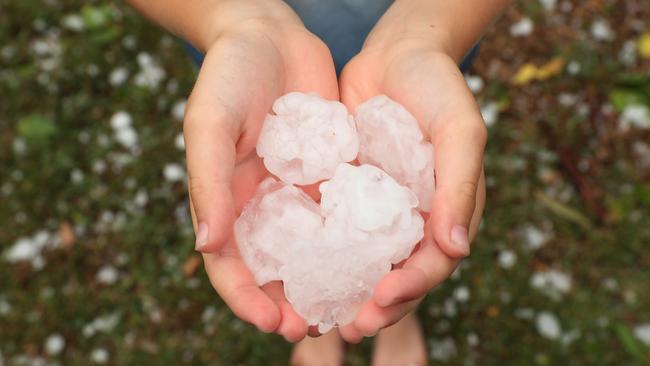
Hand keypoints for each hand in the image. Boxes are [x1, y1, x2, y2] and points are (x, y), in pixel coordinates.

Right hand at [183, 5, 338, 341]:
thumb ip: (209, 182)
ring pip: (312, 251)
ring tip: (352, 306)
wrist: (268, 34)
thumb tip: (208, 247)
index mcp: (225, 203)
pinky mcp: (328, 175)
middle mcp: (261, 207)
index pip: (230, 267)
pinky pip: (341, 214)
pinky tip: (377, 258)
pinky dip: (354, 240)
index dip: (246, 299)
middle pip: (274, 270)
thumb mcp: (210, 124)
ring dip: (327, 282)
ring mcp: (296, 194)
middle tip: (318, 327)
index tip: (271, 322)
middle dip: (291, 303)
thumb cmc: (228, 75)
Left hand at [336, 37, 486, 341]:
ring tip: (321, 317)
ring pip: (365, 262)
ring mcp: (380, 210)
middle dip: (377, 304)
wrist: (396, 54)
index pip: (434, 262)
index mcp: (448, 212)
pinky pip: (336, 230)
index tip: (383, 298)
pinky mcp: (349, 195)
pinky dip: (323, 254)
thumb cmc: (438, 87)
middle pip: (398, 273)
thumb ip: (461, 186)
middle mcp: (413, 219)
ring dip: (347, 291)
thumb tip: (457, 249)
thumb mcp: (459, 130)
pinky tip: (300, 272)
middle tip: (350, 327)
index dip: (412, 286)